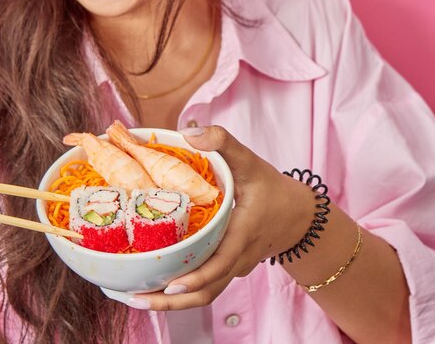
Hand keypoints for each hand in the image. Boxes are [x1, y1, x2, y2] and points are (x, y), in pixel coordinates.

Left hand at [128, 125, 314, 310]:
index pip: (220, 264)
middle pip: (205, 291)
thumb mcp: (250, 160)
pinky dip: (182, 292)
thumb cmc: (273, 188)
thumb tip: (188, 133)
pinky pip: (206, 286)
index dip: (196, 278)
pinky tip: (156, 285)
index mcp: (242, 234)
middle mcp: (237, 258)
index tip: (171, 286)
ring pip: (204, 294)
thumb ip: (222, 142)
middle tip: (135, 299)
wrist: (300, 216)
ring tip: (136, 299)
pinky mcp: (229, 269)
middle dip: (170, 301)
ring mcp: (234, 268)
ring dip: (172, 302)